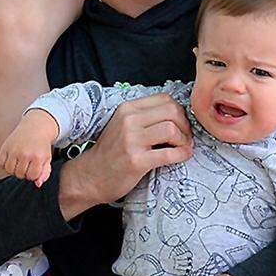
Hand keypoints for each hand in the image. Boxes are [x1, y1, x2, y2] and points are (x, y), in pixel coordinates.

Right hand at [0, 109, 59, 186]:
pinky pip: (0, 163)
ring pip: (9, 170)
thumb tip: (37, 184)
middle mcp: (25, 153)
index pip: (32, 176)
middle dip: (24, 172)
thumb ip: (44, 173)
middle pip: (20, 174)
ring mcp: (14, 150)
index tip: (34, 167)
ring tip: (19, 162)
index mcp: (37, 157)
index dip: (33, 174)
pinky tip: (11, 159)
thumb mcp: (47, 159)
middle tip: (27, 164)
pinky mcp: (5, 147)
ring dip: (14, 169)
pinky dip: (4, 164)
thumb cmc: (41, 145)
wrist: (35, 128)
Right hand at [58, 93, 193, 220]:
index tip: (181, 124)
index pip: (165, 99)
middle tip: (186, 137)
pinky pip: (169, 154)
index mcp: (127, 109)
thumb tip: (178, 115)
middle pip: (172, 111)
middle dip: (185, 125)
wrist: (89, 176)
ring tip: (183, 147)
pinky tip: (183, 156)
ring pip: (172, 130)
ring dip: (184, 140)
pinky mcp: (136, 160)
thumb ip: (145, 117)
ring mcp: (131, 140)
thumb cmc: (111, 152)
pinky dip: (182, 154)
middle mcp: (129, 120)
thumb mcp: (124, 126)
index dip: (179, 111)